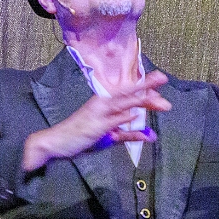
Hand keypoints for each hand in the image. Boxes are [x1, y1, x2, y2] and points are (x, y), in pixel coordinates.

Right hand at [23, 70, 170, 170]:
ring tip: (157, 97)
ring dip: (139, 99)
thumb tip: (151, 135)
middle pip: (128, 92)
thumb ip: (129, 134)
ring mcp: (98, 113)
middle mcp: (102, 103)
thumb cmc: (81, 136)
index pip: (128, 92)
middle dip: (146, 85)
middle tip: (163, 78)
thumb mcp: (109, 136)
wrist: (56, 141)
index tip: (161, 81)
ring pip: (122, 103)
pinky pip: (111, 120)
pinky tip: (135, 114)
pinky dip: (123, 117)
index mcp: (105, 102)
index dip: (145, 87)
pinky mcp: (95, 126)